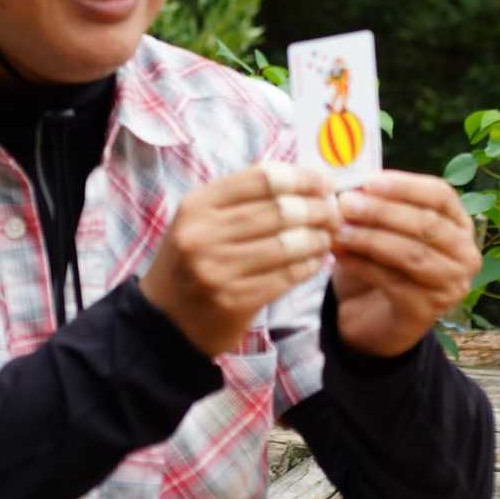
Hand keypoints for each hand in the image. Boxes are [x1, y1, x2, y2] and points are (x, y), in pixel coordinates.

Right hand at [140, 163, 339, 358]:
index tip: (325, 181)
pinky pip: (285, 276)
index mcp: (197, 205)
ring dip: (317, 238)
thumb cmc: (191, 261)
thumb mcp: (201, 220)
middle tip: (336, 211)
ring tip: (329, 235)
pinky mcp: (233, 301)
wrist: (163, 321)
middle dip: (317, 209)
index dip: (301, 177)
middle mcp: (203, 234)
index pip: (261, 178)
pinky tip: (317, 260)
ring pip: (287, 245)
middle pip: (279, 210)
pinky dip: (308, 266)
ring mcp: (217, 270)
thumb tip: (302, 180)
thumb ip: (242, 198)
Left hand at [332, 171, 479, 357]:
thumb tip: (350, 190)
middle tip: (346, 204)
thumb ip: (374, 206)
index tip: (369, 181)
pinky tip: (339, 254)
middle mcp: (464, 255)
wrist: (374, 317)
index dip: (406, 186)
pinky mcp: (426, 311)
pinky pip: (392, 281)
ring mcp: (450, 286)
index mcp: (459, 224)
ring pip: (411, 254)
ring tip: (339, 230)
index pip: (441, 195)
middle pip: (427, 224)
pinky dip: (361, 265)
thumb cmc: (383, 262)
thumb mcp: (383, 228)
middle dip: (383, 212)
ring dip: (370, 239)